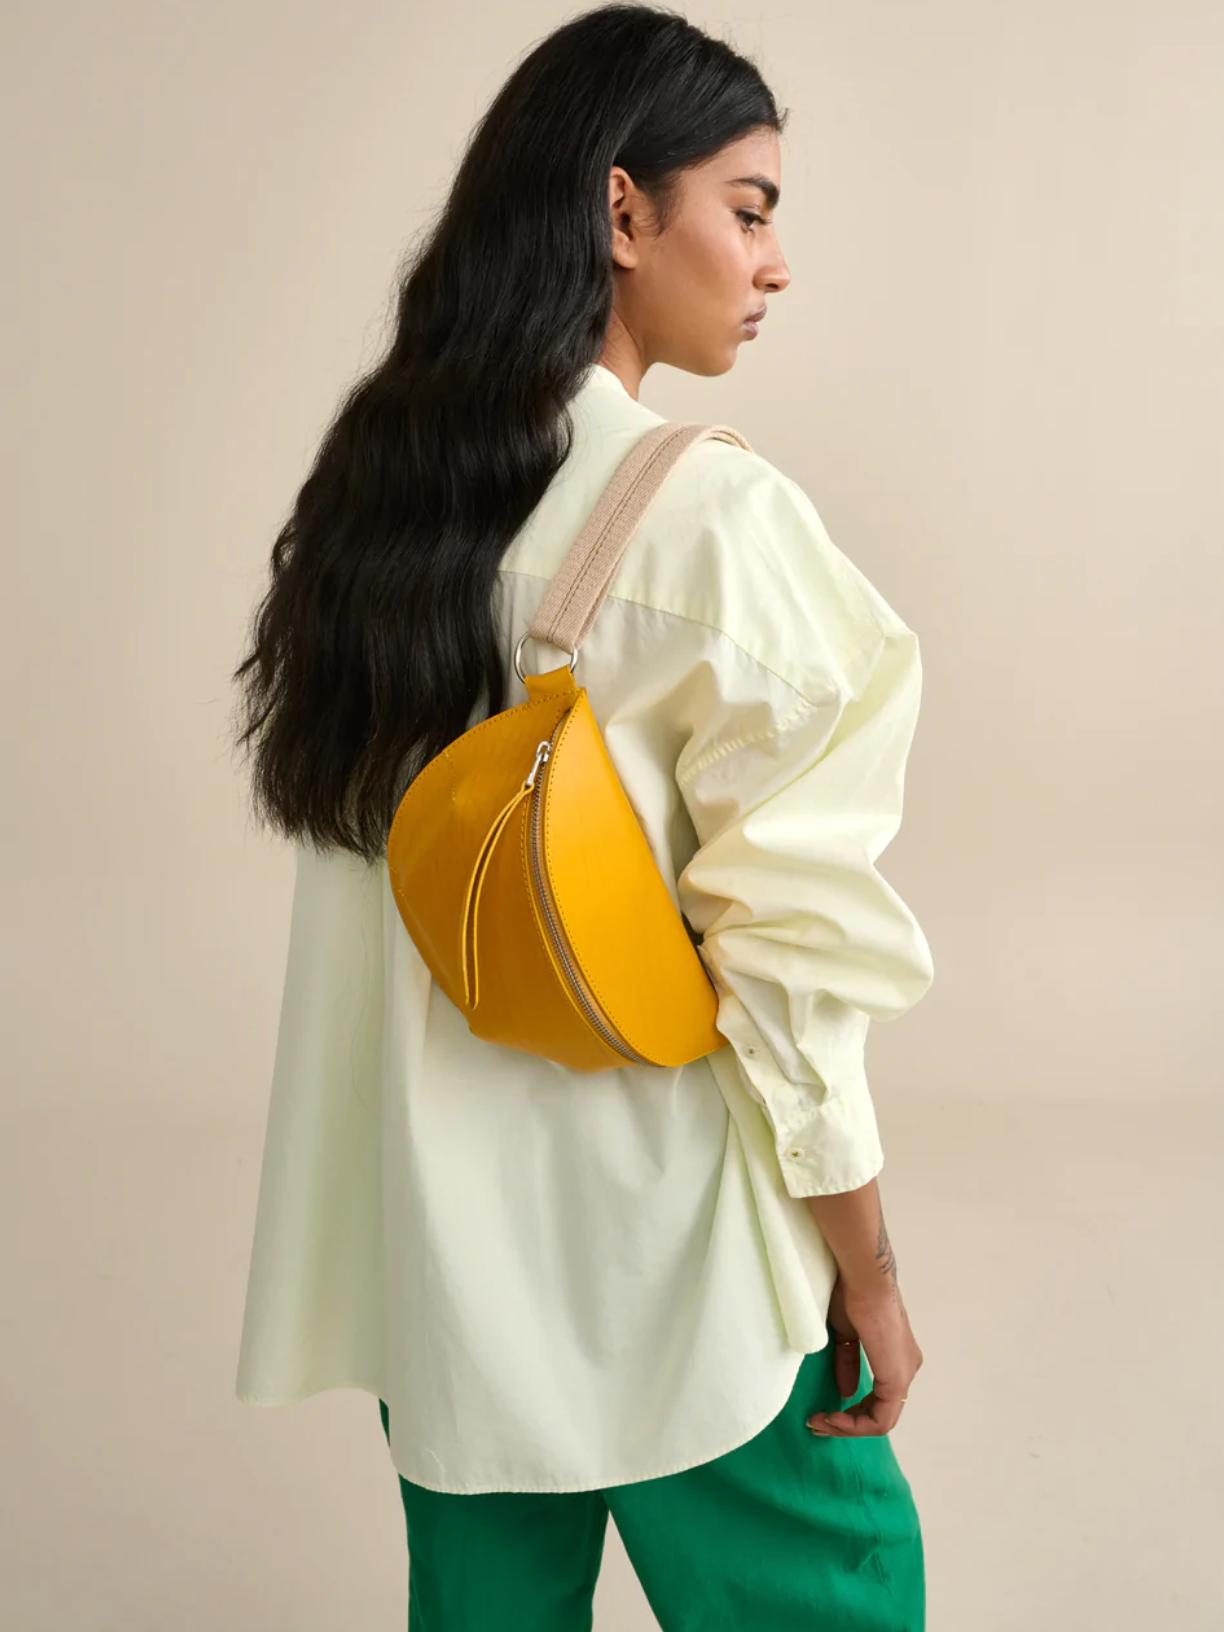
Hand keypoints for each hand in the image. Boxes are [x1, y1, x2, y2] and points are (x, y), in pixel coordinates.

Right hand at [806, 1270, 922, 1437]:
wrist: (864, 1280)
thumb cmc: (852, 1295)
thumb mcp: (846, 1334)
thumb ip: (848, 1363)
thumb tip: (846, 1391)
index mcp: (896, 1355)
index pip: (878, 1397)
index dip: (851, 1410)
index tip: (823, 1411)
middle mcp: (906, 1367)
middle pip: (880, 1413)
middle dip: (847, 1423)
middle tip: (818, 1422)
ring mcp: (904, 1374)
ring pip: (881, 1420)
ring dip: (848, 1426)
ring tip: (822, 1422)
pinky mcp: (897, 1380)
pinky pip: (881, 1418)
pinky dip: (855, 1424)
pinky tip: (833, 1418)